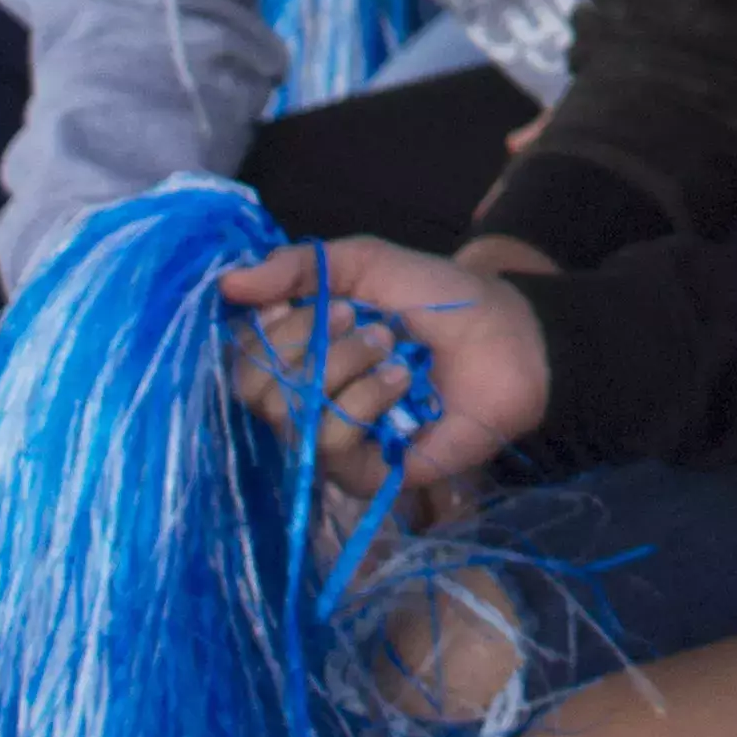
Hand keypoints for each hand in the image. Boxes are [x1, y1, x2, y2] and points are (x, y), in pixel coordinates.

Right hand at [220, 232, 547, 497]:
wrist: (509, 338)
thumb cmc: (438, 300)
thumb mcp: (367, 264)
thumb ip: (298, 266)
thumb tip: (228, 281)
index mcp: (297, 348)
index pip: (241, 351)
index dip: (270, 325)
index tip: (321, 300)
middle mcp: (304, 395)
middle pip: (253, 388)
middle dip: (306, 344)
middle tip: (360, 321)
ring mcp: (330, 436)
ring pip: (288, 415)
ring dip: (342, 368)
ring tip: (392, 349)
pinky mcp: (361, 472)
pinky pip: (328, 447)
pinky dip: (364, 403)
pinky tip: (402, 383)